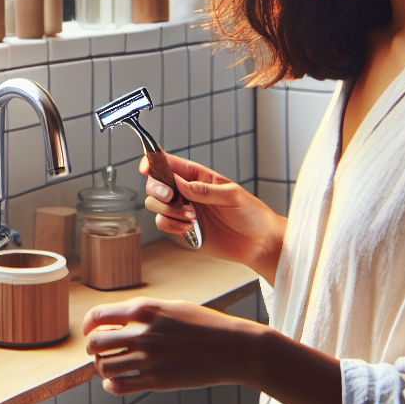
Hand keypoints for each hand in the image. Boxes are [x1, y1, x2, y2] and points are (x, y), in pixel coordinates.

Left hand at [82, 298, 267, 394]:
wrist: (234, 348)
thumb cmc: (206, 326)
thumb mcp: (174, 307)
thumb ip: (145, 312)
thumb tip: (119, 319)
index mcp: (146, 310)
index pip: (98, 316)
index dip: (88, 325)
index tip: (90, 332)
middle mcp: (144, 333)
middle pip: (96, 343)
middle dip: (92, 348)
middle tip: (97, 352)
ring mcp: (150, 359)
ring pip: (105, 366)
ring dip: (101, 367)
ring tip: (109, 367)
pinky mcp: (157, 381)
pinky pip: (119, 386)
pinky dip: (110, 385)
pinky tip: (114, 382)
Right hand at [140, 152, 284, 276]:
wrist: (258, 242)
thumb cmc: (251, 213)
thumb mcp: (232, 195)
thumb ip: (204, 189)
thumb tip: (179, 183)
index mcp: (197, 176)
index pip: (168, 163)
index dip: (152, 161)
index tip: (145, 167)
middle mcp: (186, 191)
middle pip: (154, 183)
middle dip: (157, 189)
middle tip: (173, 197)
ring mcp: (182, 210)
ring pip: (154, 204)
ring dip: (168, 211)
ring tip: (192, 217)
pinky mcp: (182, 229)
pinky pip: (162, 223)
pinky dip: (171, 225)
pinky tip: (189, 228)